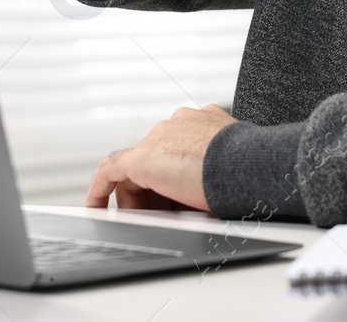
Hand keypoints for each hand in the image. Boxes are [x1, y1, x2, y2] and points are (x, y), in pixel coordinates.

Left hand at [84, 103, 236, 210]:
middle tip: (168, 220)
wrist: (250, 166)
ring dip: (140, 200)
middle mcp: (179, 124)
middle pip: (154, 163)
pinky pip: (110, 171)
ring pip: (136, 172)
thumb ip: (217, 173)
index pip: (177, 152)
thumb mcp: (233, 168)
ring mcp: (160, 137)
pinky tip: (95, 208)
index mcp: (203, 124)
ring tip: (152, 223)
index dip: (175, 182)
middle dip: (157, 195)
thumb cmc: (250, 171)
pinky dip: (100, 190)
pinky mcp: (143, 157)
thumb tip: (214, 200)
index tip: (183, 204)